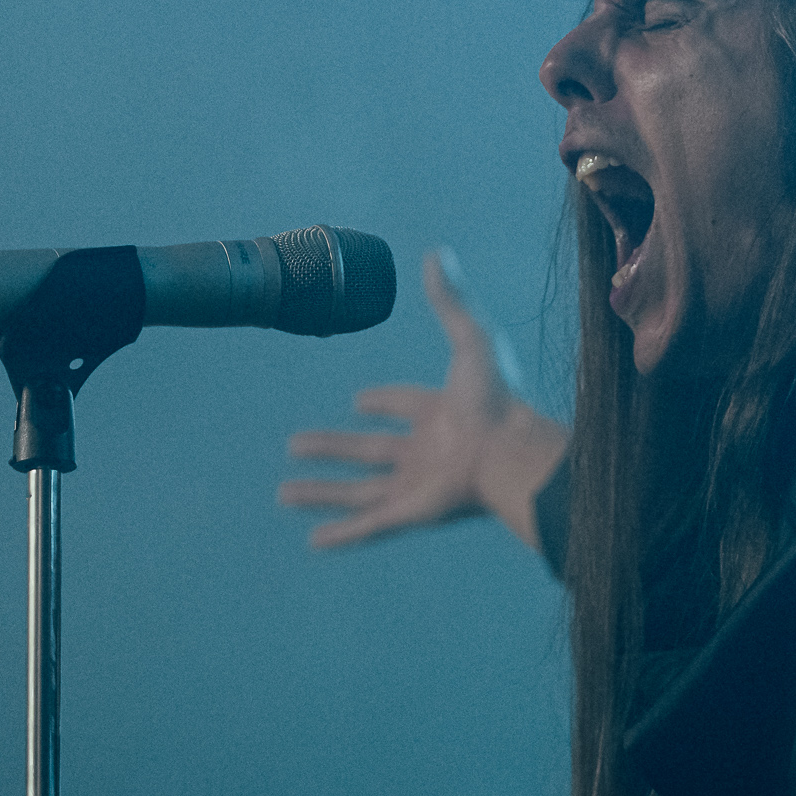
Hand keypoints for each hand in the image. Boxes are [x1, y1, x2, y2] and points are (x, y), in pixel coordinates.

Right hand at [279, 249, 570, 551]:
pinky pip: (370, 525)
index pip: (405, 406)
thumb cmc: (498, 397)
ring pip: (358, 492)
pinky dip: (343, 535)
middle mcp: (427, 451)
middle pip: (368, 451)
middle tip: (295, 444)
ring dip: (321, 493)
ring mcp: (418, 485)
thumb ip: (450, 300)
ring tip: (283, 495)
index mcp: (442, 413)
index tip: (359, 401)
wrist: (511, 450)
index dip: (383, 402)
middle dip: (332, 448)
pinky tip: (315, 542)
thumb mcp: (471, 337)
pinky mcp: (412, 513)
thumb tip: (436, 253)